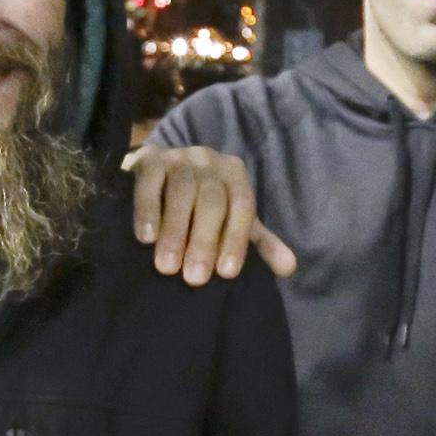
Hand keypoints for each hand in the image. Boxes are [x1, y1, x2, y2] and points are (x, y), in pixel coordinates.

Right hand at [124, 145, 298, 285]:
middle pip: (212, 199)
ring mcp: (178, 156)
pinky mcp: (148, 158)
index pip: (242, 205)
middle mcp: (209, 160)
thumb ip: (258, 244)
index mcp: (234, 173)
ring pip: (182, 191)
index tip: (226, 274)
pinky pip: (149, 183)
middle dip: (204, 241)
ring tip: (167, 267)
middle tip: (194, 279)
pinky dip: (148, 211)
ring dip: (175, 232)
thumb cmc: (198, 206)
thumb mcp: (231, 221)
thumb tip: (289, 267)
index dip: (236, 239)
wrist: (155, 174)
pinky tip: (146, 238)